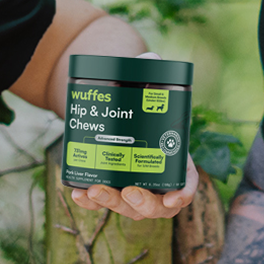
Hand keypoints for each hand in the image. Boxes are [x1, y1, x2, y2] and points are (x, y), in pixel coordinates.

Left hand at [69, 52, 197, 219]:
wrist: (117, 107)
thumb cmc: (141, 101)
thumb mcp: (147, 86)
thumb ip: (150, 71)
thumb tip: (149, 56)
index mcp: (173, 159)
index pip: (185, 184)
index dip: (182, 194)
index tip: (173, 199)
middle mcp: (155, 180)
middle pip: (155, 204)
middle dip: (143, 203)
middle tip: (130, 191)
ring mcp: (132, 188)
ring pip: (128, 207)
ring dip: (112, 203)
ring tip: (95, 190)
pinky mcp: (110, 188)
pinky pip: (101, 203)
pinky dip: (90, 203)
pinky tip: (77, 193)